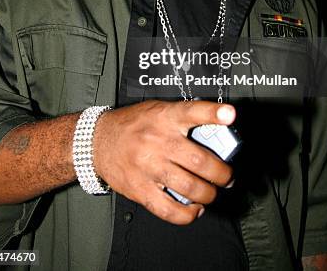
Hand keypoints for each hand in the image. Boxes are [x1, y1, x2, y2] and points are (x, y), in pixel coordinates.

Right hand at [93, 100, 235, 224]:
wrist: (97, 141)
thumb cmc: (132, 125)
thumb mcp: (157, 111)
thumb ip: (182, 119)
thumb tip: (214, 133)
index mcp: (164, 117)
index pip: (192, 111)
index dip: (212, 113)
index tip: (230, 114)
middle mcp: (158, 140)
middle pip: (200, 160)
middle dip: (221, 173)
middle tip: (226, 177)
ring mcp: (148, 166)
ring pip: (189, 187)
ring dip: (208, 194)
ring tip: (211, 193)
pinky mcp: (140, 189)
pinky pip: (168, 209)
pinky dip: (187, 214)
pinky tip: (193, 209)